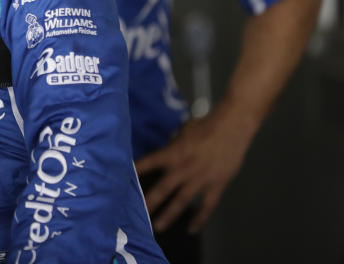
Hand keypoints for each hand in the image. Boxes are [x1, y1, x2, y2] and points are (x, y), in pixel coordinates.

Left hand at [134, 103, 256, 233]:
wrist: (232, 127)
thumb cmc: (205, 125)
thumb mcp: (182, 131)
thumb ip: (173, 145)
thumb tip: (165, 151)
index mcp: (173, 153)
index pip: (148, 163)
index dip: (135, 171)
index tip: (121, 181)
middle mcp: (184, 168)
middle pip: (162, 189)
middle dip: (149, 203)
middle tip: (137, 216)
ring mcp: (201, 179)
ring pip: (182, 201)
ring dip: (169, 215)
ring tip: (158, 227)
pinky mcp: (217, 185)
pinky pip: (207, 206)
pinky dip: (200, 219)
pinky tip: (192, 229)